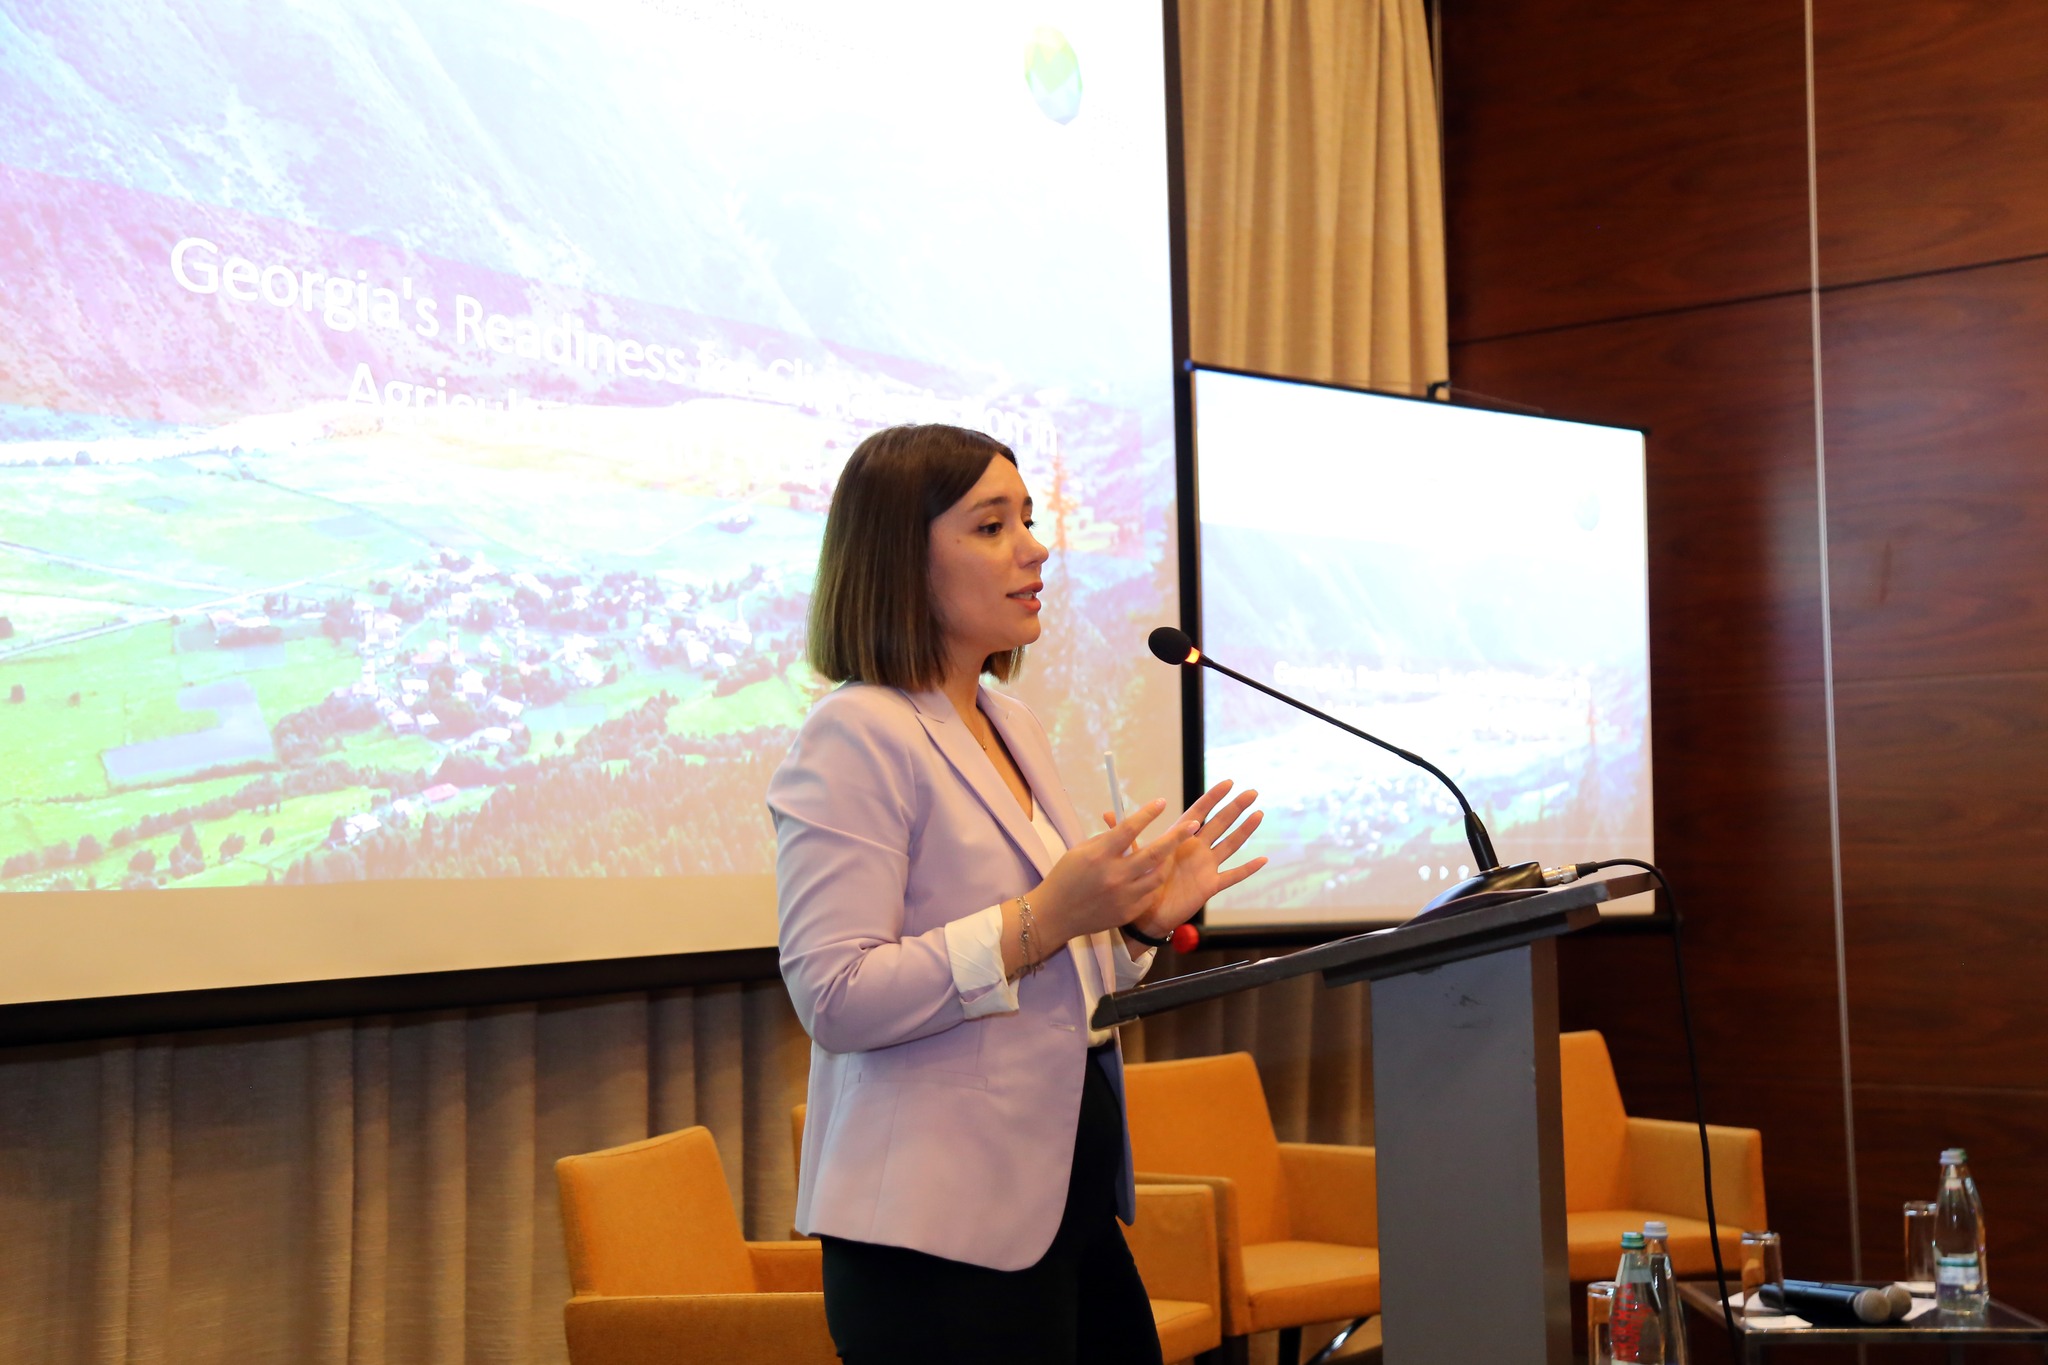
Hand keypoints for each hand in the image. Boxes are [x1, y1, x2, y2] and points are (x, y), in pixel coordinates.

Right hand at [1028, 799, 1195, 943]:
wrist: (1055, 915)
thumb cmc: (1066, 877)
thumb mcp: (1080, 851)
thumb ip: (1107, 838)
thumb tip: (1130, 825)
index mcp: (1099, 855)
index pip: (1129, 829)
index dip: (1147, 814)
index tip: (1162, 802)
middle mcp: (1113, 875)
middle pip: (1153, 852)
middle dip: (1176, 837)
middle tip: (1192, 825)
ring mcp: (1123, 896)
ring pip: (1158, 875)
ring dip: (1168, 861)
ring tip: (1173, 852)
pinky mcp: (1127, 912)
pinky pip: (1150, 894)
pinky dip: (1154, 882)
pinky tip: (1154, 875)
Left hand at [1110, 780, 1266, 939]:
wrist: (1144, 913)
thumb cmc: (1139, 880)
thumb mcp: (1133, 854)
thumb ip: (1125, 833)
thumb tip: (1106, 812)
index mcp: (1179, 838)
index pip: (1200, 812)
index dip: (1213, 797)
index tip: (1228, 782)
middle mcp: (1196, 849)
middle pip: (1220, 824)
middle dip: (1236, 807)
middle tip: (1252, 792)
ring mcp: (1206, 866)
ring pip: (1230, 845)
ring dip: (1245, 830)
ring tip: (1259, 814)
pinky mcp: (1210, 886)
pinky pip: (1232, 876)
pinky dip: (1247, 869)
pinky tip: (1262, 860)